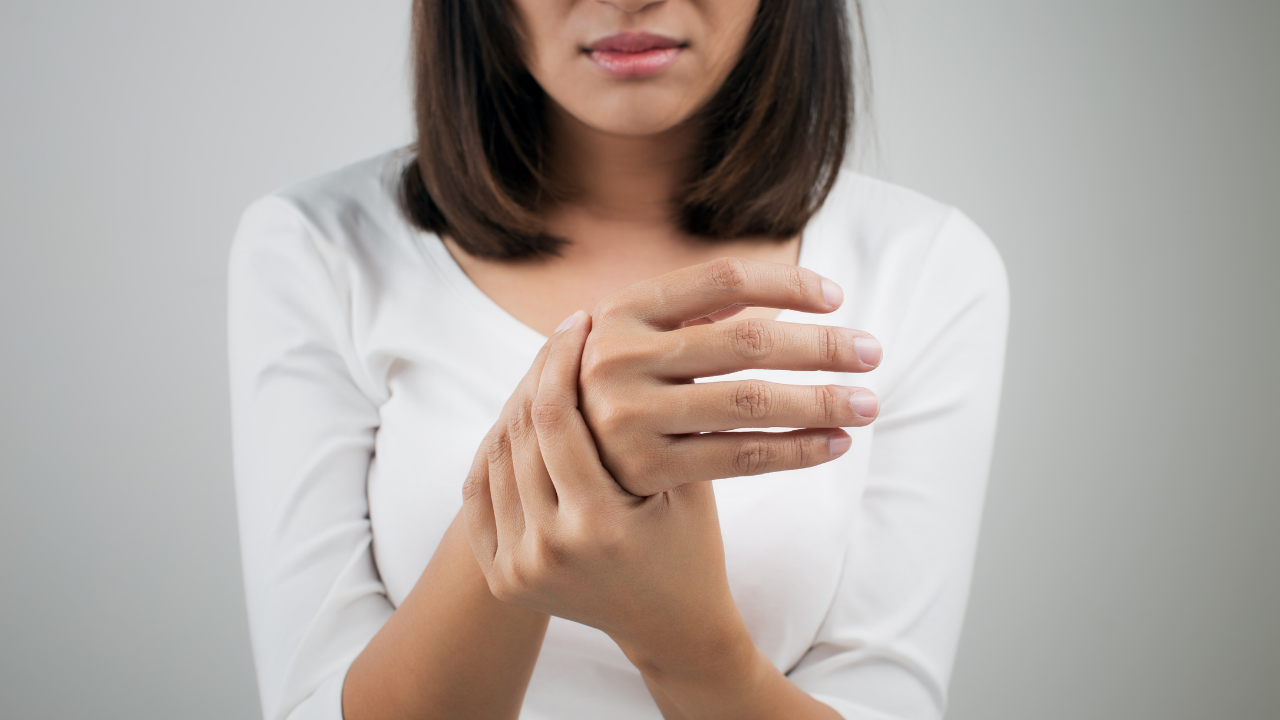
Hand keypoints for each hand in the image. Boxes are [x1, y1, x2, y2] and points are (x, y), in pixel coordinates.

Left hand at [461, 310, 747, 669]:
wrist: (669, 626)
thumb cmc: (691, 545)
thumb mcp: (688, 484)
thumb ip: (662, 419)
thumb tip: (653, 332)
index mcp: (599, 526)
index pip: (556, 418)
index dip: (561, 359)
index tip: (577, 320)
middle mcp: (548, 551)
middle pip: (519, 433)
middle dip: (537, 376)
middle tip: (559, 338)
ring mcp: (518, 569)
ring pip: (496, 459)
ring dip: (516, 408)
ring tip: (543, 373)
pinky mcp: (502, 578)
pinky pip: (482, 494)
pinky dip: (497, 453)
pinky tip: (521, 420)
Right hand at [580, 257, 882, 496]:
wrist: (566, 468)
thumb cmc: (622, 389)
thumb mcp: (637, 337)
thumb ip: (695, 310)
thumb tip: (791, 287)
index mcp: (623, 310)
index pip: (723, 278)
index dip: (786, 284)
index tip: (836, 298)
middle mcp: (618, 357)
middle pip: (748, 340)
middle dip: (822, 345)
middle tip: (873, 352)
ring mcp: (628, 415)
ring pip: (751, 401)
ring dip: (822, 400)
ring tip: (867, 404)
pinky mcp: (645, 468)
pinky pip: (740, 456)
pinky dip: (796, 450)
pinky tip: (835, 443)